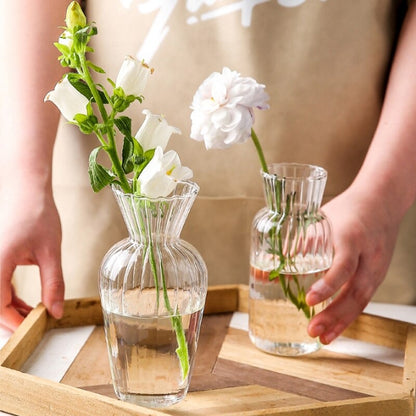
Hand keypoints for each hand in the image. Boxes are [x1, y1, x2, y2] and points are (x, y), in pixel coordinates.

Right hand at [0, 187, 64, 330]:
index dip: (14, 322)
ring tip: (35, 316)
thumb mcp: (51, 252)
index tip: (34, 329)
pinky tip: (25, 304)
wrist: (26, 190)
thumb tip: (57, 312)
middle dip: (11, 319)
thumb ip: (53, 283)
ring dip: (10, 310)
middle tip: (35, 326)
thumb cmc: (38, 215)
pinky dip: (7, 298)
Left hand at [306, 187, 399, 343]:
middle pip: (354, 290)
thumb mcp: (320, 221)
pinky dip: (349, 314)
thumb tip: (268, 269)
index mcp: (351, 237)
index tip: (309, 300)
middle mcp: (368, 255)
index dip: (327, 285)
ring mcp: (377, 266)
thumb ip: (298, 245)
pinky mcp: (379, 274)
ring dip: (341, 321)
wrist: (381, 202)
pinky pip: (365, 298)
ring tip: (322, 338)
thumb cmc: (347, 209)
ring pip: (361, 300)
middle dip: (333, 314)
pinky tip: (336, 327)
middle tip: (312, 330)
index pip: (343, 266)